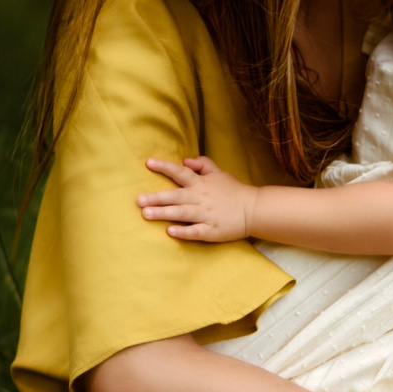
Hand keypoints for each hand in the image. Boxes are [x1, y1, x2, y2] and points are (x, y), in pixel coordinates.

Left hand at [136, 155, 258, 241]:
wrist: (253, 209)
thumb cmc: (233, 191)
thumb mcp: (219, 173)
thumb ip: (202, 164)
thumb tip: (184, 160)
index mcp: (201, 183)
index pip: (180, 172)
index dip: (164, 167)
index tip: (148, 163)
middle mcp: (201, 198)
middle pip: (176, 196)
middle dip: (157, 198)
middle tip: (138, 200)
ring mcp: (206, 215)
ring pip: (181, 213)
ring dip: (164, 213)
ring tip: (146, 214)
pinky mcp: (211, 230)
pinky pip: (195, 231)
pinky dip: (183, 231)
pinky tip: (170, 231)